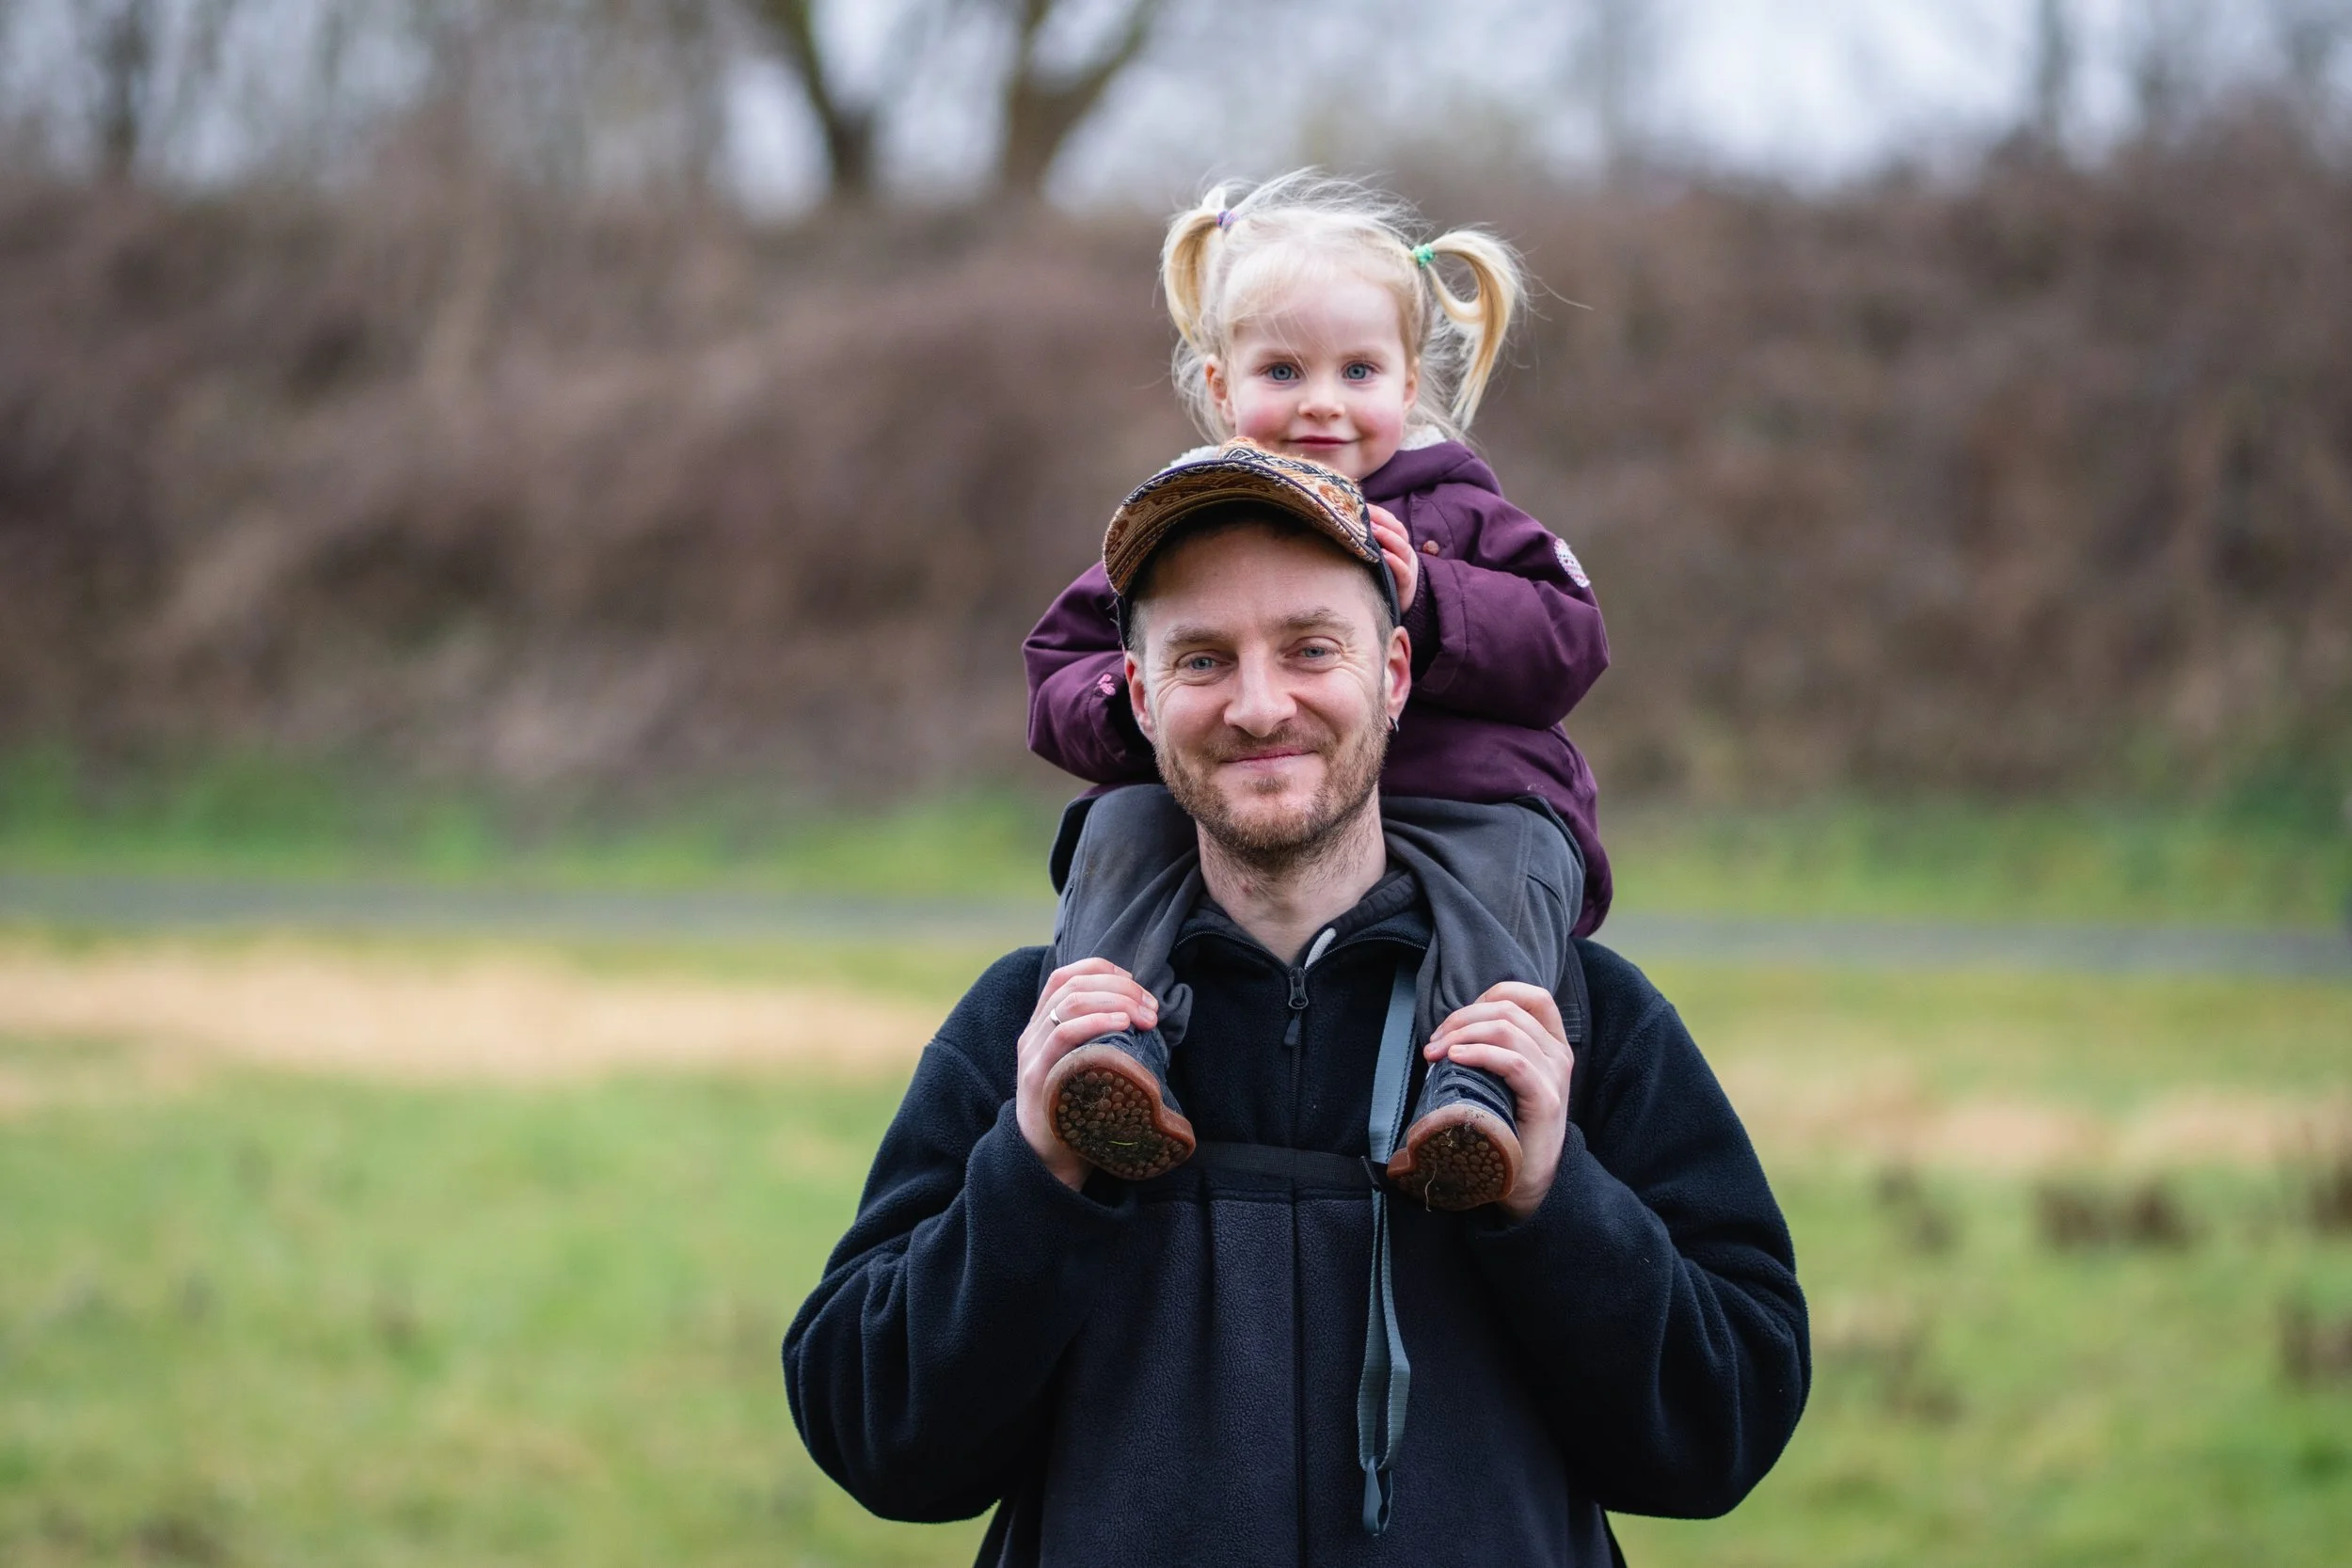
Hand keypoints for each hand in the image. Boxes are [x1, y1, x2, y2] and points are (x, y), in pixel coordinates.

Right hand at [1016, 958, 1160, 1190]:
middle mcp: (1033, 1034)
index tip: (1136, 985)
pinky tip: (1121, 1024)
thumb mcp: (1087, 1069)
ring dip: (1114, 1001)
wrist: (1046, 1164)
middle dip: (1119, 987)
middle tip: (1151, 1008)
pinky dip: (1096, 1022)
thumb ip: (1103, 1043)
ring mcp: (1032, 1054)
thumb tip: (1149, 1019)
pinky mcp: (1037, 1077)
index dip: (1103, 971)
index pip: (1065, 976)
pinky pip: (1062, 1036)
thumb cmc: (1078, 1115)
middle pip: (1073, 985)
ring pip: (1069, 1003)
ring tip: (1143, 1016)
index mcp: (1042, 1027)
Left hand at [1369, 504, 1417, 609]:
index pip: (1391, 522)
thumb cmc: (1385, 575)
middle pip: (1399, 531)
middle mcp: (1404, 551)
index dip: (1378, 513)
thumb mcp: (1378, 556)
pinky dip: (1396, 563)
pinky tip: (1384, 556)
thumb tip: (1344, 524)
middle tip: (1366, 516)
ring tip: (1374, 530)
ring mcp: (1407, 567)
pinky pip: (1403, 572)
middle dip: (1383, 521)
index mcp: (1398, 541)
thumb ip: (1368, 542)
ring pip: (1402, 548)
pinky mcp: (1406, 584)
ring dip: (1388, 537)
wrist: (1402, 601)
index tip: (1361, 505)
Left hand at [1425, 982, 1574, 1220]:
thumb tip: (1449, 1032)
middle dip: (1462, 1018)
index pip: (1531, 996)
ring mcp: (1555, 1077)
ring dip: (1462, 1034)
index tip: (1458, 1017)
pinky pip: (1513, 1063)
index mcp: (1551, 1045)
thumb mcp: (1502, 1081)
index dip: (1491, 995)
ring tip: (1436, 1053)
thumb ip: (1493, 1051)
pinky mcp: (1546, 1101)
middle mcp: (1558, 1055)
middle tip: (1433, 1042)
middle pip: (1509, 1010)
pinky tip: (1455, 1059)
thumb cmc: (1507, 1129)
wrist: (1529, 1181)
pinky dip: (1479, 1053)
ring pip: (1507, 1030)